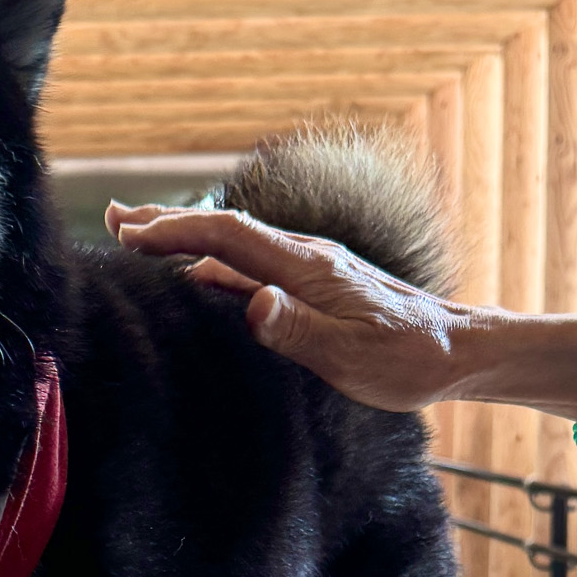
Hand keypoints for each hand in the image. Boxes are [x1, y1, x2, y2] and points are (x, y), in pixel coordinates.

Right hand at [105, 202, 471, 412]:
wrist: (462, 349)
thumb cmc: (409, 359)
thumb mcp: (353, 354)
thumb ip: (298, 330)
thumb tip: (250, 304)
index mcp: (308, 267)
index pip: (228, 237)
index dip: (176, 231)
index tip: (129, 234)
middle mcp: (304, 257)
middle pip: (224, 229)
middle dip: (167, 221)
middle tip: (114, 218)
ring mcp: (310, 269)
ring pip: (234, 246)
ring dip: (186, 241)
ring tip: (139, 240)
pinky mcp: (315, 285)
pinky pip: (252, 265)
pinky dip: (213, 262)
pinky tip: (197, 277)